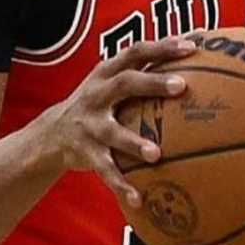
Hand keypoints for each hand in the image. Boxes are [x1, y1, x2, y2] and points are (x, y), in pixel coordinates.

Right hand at [41, 36, 196, 208]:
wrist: (52, 134)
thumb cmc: (98, 104)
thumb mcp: (112, 83)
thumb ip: (144, 72)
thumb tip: (193, 59)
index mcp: (107, 73)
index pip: (135, 52)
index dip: (161, 47)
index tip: (191, 46)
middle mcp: (97, 94)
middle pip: (125, 83)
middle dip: (152, 83)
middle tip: (181, 86)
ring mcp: (90, 124)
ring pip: (113, 132)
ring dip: (134, 142)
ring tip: (156, 154)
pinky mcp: (86, 152)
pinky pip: (105, 170)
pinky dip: (121, 185)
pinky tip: (139, 198)